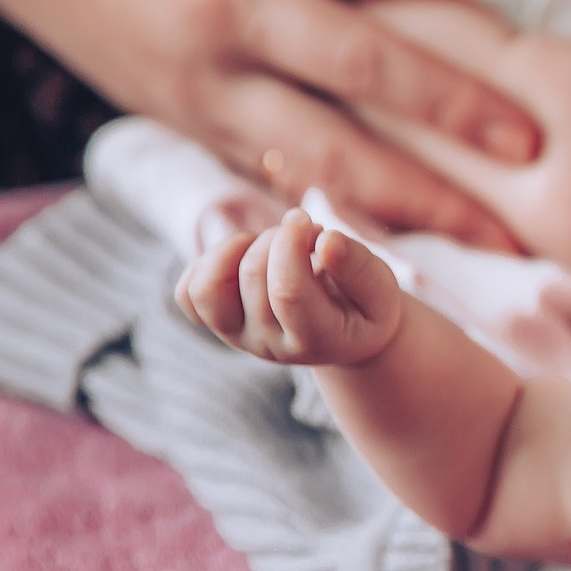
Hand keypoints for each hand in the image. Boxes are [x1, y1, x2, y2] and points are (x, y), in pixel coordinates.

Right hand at [0, 0, 536, 247]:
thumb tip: (461, 9)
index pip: (366, 64)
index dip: (450, 105)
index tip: (526, 140)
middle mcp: (212, 72)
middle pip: (339, 155)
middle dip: (433, 204)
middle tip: (519, 242)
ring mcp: (188, 114)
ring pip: (300, 187)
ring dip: (386, 228)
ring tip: (469, 260)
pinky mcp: (176, 133)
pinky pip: (264, 183)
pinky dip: (326, 214)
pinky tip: (389, 245)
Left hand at [179, 210, 405, 365]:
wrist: (345, 334)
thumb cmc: (364, 306)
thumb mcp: (382, 290)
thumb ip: (359, 267)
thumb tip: (326, 239)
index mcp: (316, 341)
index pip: (288, 293)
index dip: (293, 246)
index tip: (313, 224)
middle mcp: (269, 346)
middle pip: (253, 277)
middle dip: (278, 237)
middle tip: (306, 232)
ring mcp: (237, 337)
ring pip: (209, 287)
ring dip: (237, 247)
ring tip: (271, 244)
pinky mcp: (216, 324)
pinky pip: (187, 292)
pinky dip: (208, 263)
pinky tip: (244, 256)